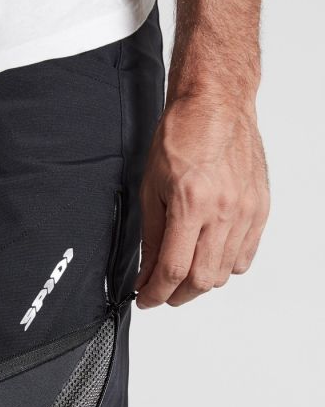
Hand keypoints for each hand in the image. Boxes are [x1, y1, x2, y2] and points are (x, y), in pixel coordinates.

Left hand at [136, 94, 269, 307]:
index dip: (156, 294)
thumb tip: (147, 274)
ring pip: (225, 273)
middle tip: (160, 293)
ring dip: (200, 283)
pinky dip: (225, 267)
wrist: (216, 107)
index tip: (146, 299)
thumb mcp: (150, 191)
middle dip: (176, 295)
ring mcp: (246, 211)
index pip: (174, 269)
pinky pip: (245, 257)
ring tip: (181, 276)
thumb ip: (150, 239)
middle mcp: (224, 210)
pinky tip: (207, 258)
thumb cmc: (182, 138)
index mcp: (192, 204)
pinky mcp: (260, 210)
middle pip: (202, 279)